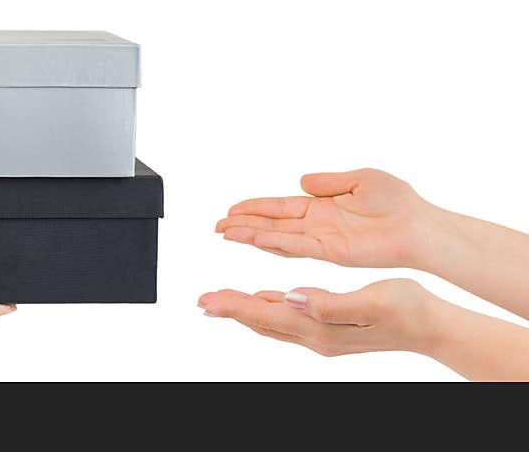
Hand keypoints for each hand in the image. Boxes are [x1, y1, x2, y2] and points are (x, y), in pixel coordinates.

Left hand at [198, 279, 434, 356]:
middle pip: (261, 321)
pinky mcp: (330, 328)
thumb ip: (328, 303)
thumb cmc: (406, 309)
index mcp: (319, 327)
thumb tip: (291, 298)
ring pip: (272, 321)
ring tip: (221, 302)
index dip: (234, 306)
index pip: (266, 315)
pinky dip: (268, 309)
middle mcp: (315, 335)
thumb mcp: (369, 302)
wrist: (432, 327)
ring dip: (244, 310)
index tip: (207, 300)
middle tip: (202, 301)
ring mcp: (322, 334)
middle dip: (230, 309)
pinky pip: (289, 319)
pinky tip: (265, 300)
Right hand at [215, 168, 431, 267]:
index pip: (280, 207)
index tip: (231, 209)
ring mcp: (322, 239)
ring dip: (251, 235)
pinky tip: (255, 239)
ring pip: (278, 237)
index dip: (255, 208)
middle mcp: (316, 225)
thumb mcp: (360, 179)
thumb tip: (301, 181)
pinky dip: (275, 242)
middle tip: (217, 226)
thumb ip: (328, 181)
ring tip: (226, 233)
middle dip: (243, 224)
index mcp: (321, 206)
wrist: (420, 226)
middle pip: (272, 224)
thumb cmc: (398, 202)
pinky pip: (297, 246)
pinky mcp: (331, 251)